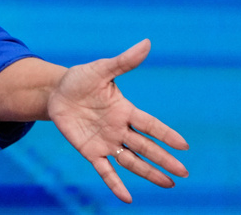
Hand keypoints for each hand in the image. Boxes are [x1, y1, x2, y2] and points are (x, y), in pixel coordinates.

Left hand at [47, 39, 189, 202]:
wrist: (56, 92)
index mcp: (125, 110)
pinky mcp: (90, 151)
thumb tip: (146, 43)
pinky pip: (105, 170)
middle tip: (184, 173)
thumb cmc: (81, 79)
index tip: (184, 146)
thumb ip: (124, 61)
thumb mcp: (101, 69)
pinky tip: (127, 198)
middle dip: (164, 159)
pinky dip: (115, 183)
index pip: (150, 124)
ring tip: (169, 184)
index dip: (166, 134)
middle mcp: (119, 129)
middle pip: (146, 146)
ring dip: (149, 173)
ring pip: (132, 160)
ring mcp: (106, 141)